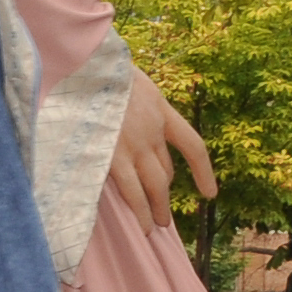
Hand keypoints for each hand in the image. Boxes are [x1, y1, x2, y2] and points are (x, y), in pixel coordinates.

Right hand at [108, 67, 218, 220]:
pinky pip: (133, 190)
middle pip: (167, 170)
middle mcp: (153, 130)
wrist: (81, 64)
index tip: (210, 193)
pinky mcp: (113, 156)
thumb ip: (135, 102)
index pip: (192, 144)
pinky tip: (144, 225)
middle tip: (164, 215)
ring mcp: (134, 144)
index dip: (203, 171)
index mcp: (160, 109)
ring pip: (155, 186)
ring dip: (157, 208)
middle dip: (165, 194)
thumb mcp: (129, 79)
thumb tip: (130, 115)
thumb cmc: (97, 67)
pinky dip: (140, 211)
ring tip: (155, 227)